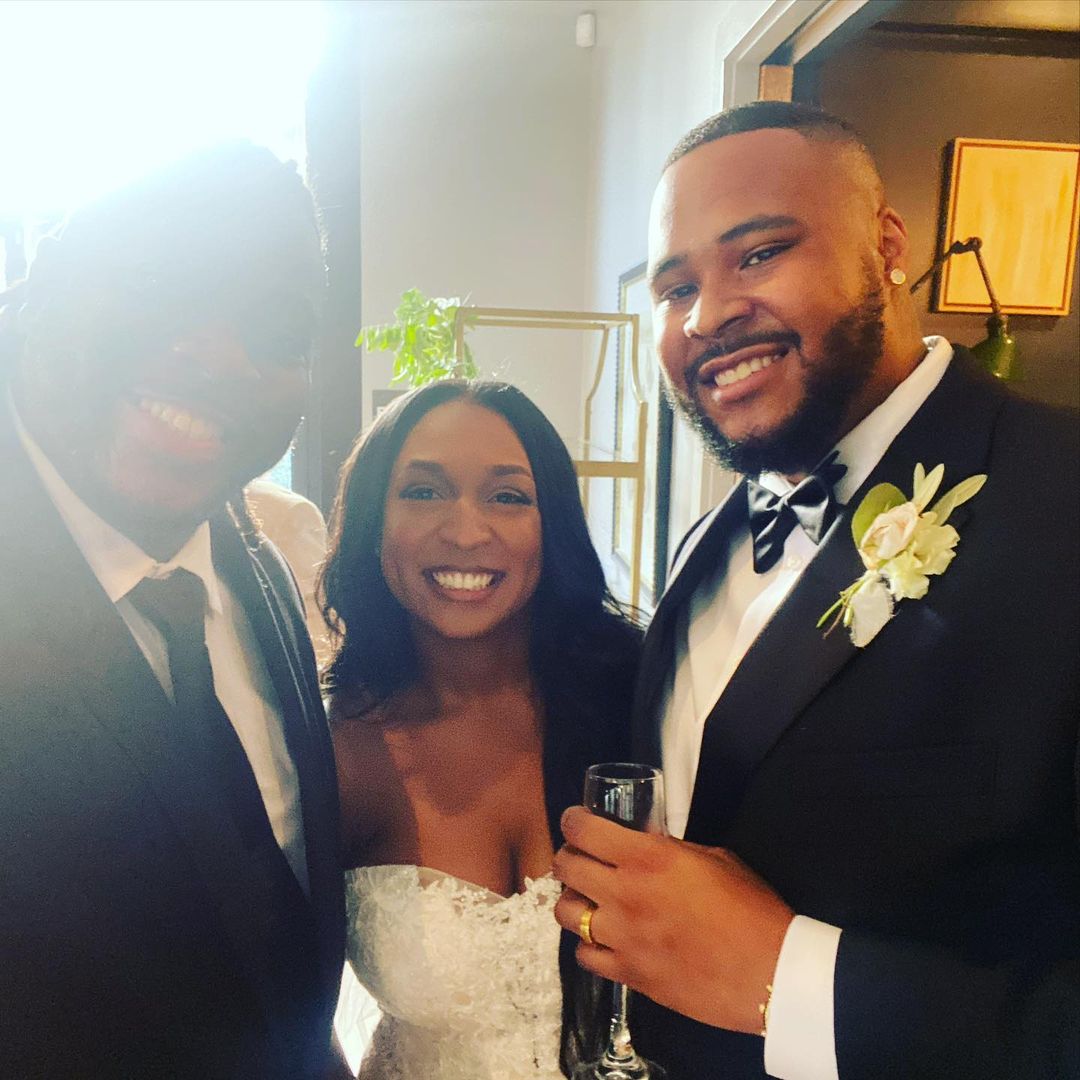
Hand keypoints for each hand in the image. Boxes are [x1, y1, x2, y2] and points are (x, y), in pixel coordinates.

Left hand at [552, 805, 793, 1034]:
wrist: (770, 975)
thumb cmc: (752, 910)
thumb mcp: (716, 858)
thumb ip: (674, 850)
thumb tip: (652, 844)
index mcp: (648, 858)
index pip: (583, 830)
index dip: (573, 821)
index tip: (576, 821)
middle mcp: (626, 893)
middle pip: (565, 867)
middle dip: (569, 856)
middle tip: (582, 857)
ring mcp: (623, 937)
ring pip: (565, 912)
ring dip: (573, 901)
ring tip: (590, 900)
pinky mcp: (629, 974)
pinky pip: (585, 956)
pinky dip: (590, 944)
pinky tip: (606, 939)